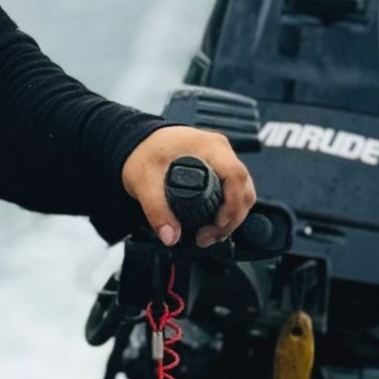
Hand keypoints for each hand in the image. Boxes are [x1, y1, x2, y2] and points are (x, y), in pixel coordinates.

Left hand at [122, 126, 256, 249]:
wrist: (135, 140)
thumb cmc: (142, 152)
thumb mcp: (144, 182)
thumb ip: (156, 210)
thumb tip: (171, 237)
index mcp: (208, 146)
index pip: (236, 176)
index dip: (232, 205)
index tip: (216, 224)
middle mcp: (220, 149)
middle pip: (244, 187)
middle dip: (232, 217)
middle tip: (208, 236)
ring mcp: (221, 156)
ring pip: (242, 190)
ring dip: (232, 216)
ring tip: (209, 234)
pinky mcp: (218, 164)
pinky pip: (234, 188)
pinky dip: (228, 207)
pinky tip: (214, 222)